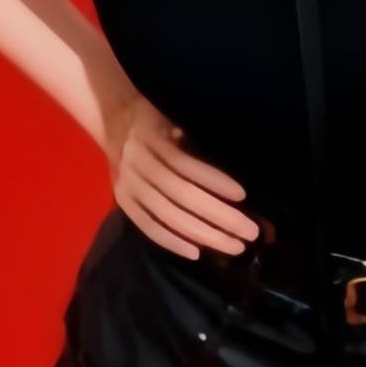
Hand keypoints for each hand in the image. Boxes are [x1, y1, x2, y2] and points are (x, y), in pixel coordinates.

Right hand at [104, 92, 260, 259]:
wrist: (114, 119)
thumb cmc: (158, 117)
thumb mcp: (175, 113)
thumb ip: (195, 134)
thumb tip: (236, 155)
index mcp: (152, 137)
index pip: (185, 163)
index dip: (214, 180)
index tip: (243, 195)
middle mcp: (137, 162)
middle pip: (180, 194)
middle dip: (219, 215)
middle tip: (250, 231)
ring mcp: (127, 184)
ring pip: (167, 215)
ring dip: (202, 234)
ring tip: (234, 246)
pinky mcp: (123, 201)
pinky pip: (147, 226)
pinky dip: (171, 241)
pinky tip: (196, 253)